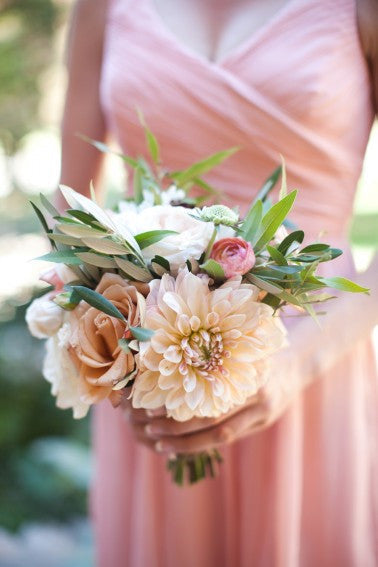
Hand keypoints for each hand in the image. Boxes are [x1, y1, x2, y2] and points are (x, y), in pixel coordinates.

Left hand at [122, 349, 298, 454]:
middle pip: (213, 421)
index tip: (151, 408)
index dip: (179, 406)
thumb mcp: (240, 348)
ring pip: (220, 435)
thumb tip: (170, 366)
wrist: (297, 364)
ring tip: (160, 444)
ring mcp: (262, 414)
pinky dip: (204, 442)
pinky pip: (230, 438)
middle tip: (149, 428)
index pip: (208, 397)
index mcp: (248, 375)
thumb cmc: (257, 351)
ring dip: (188, 443)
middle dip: (178, 428)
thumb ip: (216, 359)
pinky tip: (182, 446)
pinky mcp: (262, 423)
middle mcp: (257, 398)